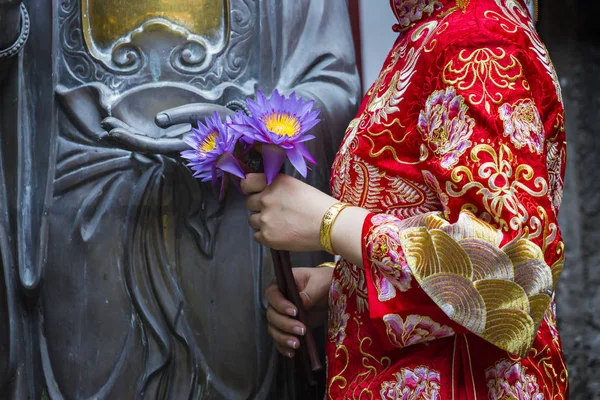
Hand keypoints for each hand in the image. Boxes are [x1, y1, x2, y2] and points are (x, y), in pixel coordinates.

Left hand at [98, 103, 235, 155]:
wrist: (239, 131)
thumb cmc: (223, 123)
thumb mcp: (203, 113)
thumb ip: (180, 116)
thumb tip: (157, 120)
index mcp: (181, 146)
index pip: (149, 145)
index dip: (129, 138)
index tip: (111, 130)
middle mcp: (175, 149)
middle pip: (144, 146)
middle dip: (123, 136)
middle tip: (103, 125)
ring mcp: (175, 146)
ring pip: (147, 143)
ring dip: (128, 135)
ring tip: (108, 126)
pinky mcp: (177, 141)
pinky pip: (153, 140)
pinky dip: (139, 134)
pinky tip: (127, 129)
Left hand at [242, 174, 337, 251]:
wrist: (330, 225)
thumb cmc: (319, 205)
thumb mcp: (296, 186)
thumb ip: (277, 188)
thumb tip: (264, 193)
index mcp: (274, 183)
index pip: (247, 182)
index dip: (249, 188)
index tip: (254, 192)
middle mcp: (266, 198)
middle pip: (249, 203)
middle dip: (259, 207)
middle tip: (275, 212)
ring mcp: (265, 218)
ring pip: (252, 221)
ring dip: (262, 222)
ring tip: (281, 225)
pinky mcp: (267, 236)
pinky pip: (257, 236)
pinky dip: (266, 236)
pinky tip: (281, 234)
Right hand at [265, 267, 332, 357]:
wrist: (331, 292)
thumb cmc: (324, 282)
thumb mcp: (320, 283)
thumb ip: (310, 293)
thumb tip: (301, 303)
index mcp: (282, 285)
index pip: (272, 294)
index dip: (280, 304)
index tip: (295, 312)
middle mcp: (278, 301)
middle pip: (272, 315)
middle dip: (285, 324)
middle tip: (301, 329)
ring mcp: (282, 316)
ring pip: (274, 329)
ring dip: (283, 338)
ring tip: (297, 344)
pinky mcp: (288, 329)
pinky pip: (280, 340)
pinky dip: (284, 347)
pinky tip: (292, 353)